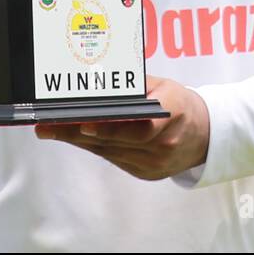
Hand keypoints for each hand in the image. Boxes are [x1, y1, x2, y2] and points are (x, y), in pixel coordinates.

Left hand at [33, 75, 209, 181]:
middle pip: (114, 140)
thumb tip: (98, 80)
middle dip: (77, 132)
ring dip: (78, 140)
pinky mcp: (147, 173)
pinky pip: (114, 159)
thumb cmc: (180, 104)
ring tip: (51, 129)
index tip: (83, 123)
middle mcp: (165, 143)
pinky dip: (94, 147)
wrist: (206, 135)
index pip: (138, 125)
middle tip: (47, 126)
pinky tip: (74, 137)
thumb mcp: (163, 87)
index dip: (109, 127)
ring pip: (109, 151)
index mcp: (173, 113)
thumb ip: (135, 86)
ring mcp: (155, 163)